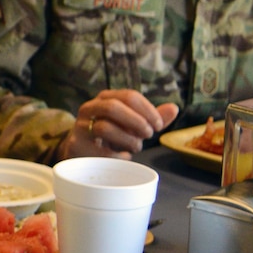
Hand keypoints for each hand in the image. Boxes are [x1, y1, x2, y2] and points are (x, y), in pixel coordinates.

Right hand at [56, 89, 178, 158]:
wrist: (83, 150)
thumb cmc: (113, 134)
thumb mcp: (133, 123)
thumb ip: (153, 116)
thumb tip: (174, 108)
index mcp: (106, 97)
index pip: (129, 96)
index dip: (147, 110)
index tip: (158, 126)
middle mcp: (90, 107)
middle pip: (113, 107)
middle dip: (136, 122)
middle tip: (149, 134)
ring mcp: (81, 126)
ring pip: (105, 128)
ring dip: (127, 139)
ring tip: (136, 147)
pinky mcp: (78, 144)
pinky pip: (102, 150)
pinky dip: (118, 155)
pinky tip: (123, 156)